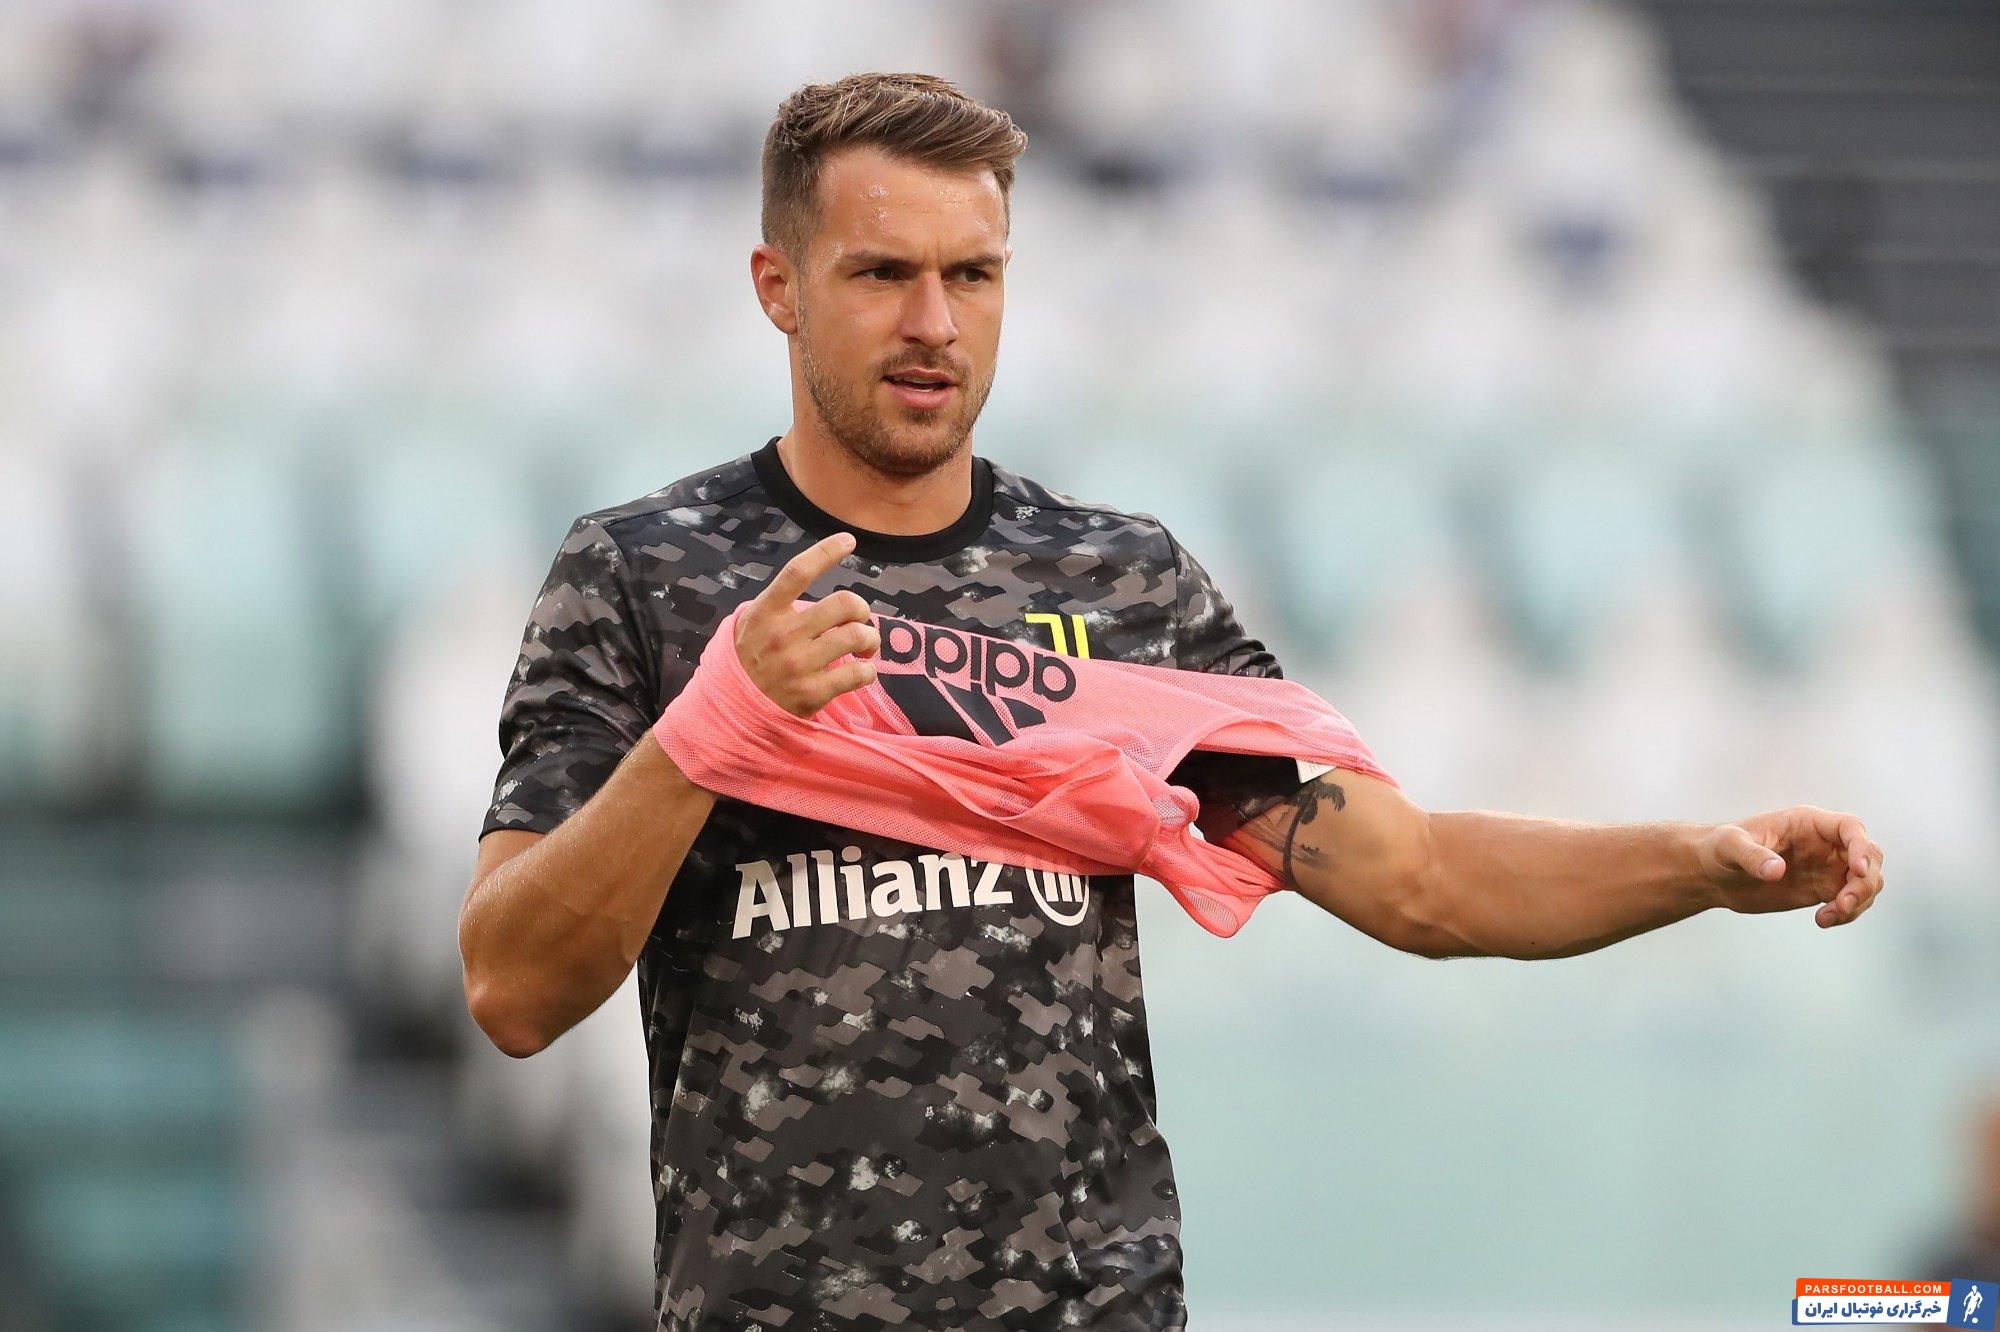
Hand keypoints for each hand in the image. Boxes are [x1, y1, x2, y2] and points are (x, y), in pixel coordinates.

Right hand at [734, 532, 880, 717]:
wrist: (736, 709)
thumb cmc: (751, 658)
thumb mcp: (752, 622)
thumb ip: (780, 601)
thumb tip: (814, 574)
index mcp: (766, 611)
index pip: (798, 571)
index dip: (826, 552)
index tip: (849, 540)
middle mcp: (783, 635)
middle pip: (844, 604)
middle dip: (861, 609)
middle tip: (859, 621)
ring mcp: (799, 665)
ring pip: (857, 636)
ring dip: (870, 639)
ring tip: (864, 647)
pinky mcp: (813, 693)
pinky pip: (860, 673)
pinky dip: (868, 670)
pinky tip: (861, 671)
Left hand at [1697, 805, 1884, 927]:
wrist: (1713, 874)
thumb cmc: (1719, 848)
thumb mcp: (1730, 846)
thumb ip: (1752, 855)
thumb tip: (1775, 870)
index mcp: (1807, 823)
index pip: (1850, 827)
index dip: (1861, 847)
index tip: (1857, 871)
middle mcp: (1824, 843)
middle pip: (1869, 856)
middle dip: (1865, 881)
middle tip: (1843, 904)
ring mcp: (1826, 867)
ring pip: (1866, 882)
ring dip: (1859, 901)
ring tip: (1828, 916)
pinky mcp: (1822, 890)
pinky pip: (1851, 901)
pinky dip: (1847, 913)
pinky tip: (1823, 920)